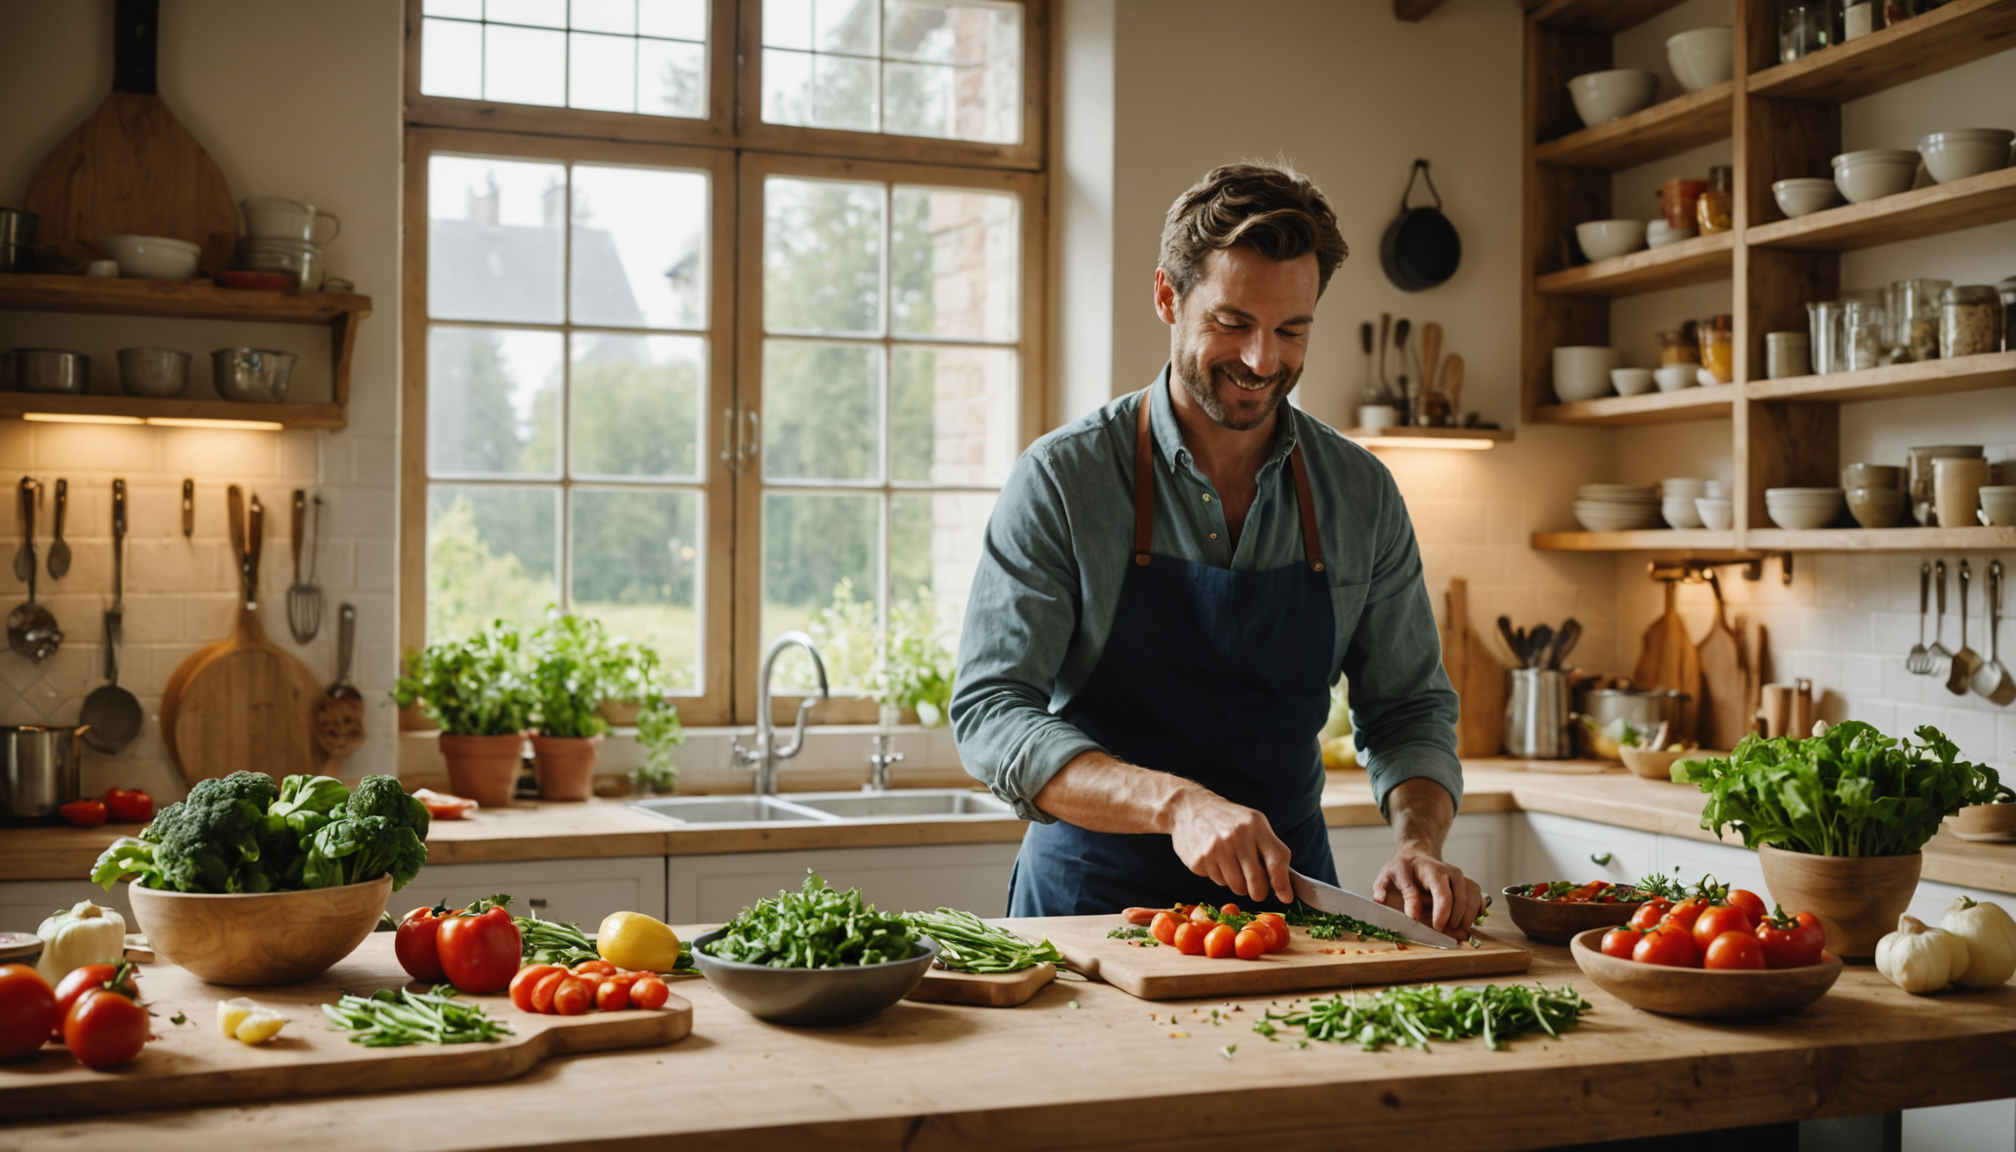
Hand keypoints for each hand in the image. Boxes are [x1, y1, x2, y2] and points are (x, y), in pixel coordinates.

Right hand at [1166, 787, 1292, 904]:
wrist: (1188, 807)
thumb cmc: (1227, 819)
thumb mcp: (1253, 823)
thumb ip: (1270, 849)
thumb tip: (1284, 885)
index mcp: (1254, 825)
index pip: (1275, 860)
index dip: (1282, 883)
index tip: (1286, 897)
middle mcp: (1236, 836)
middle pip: (1256, 882)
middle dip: (1258, 892)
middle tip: (1256, 890)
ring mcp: (1215, 848)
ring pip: (1236, 887)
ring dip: (1237, 883)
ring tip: (1230, 864)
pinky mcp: (1199, 859)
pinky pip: (1217, 881)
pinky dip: (1218, 875)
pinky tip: (1213, 858)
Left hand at [1373, 844, 1484, 939]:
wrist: (1416, 857)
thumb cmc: (1403, 869)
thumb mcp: (1391, 876)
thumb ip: (1403, 894)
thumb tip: (1413, 915)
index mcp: (1433, 871)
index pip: (1444, 896)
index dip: (1442, 916)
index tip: (1437, 929)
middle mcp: (1453, 874)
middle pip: (1462, 902)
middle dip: (1454, 922)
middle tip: (1443, 934)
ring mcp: (1463, 878)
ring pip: (1473, 902)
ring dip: (1466, 920)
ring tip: (1453, 931)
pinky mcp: (1468, 884)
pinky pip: (1478, 900)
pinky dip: (1474, 914)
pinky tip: (1464, 922)